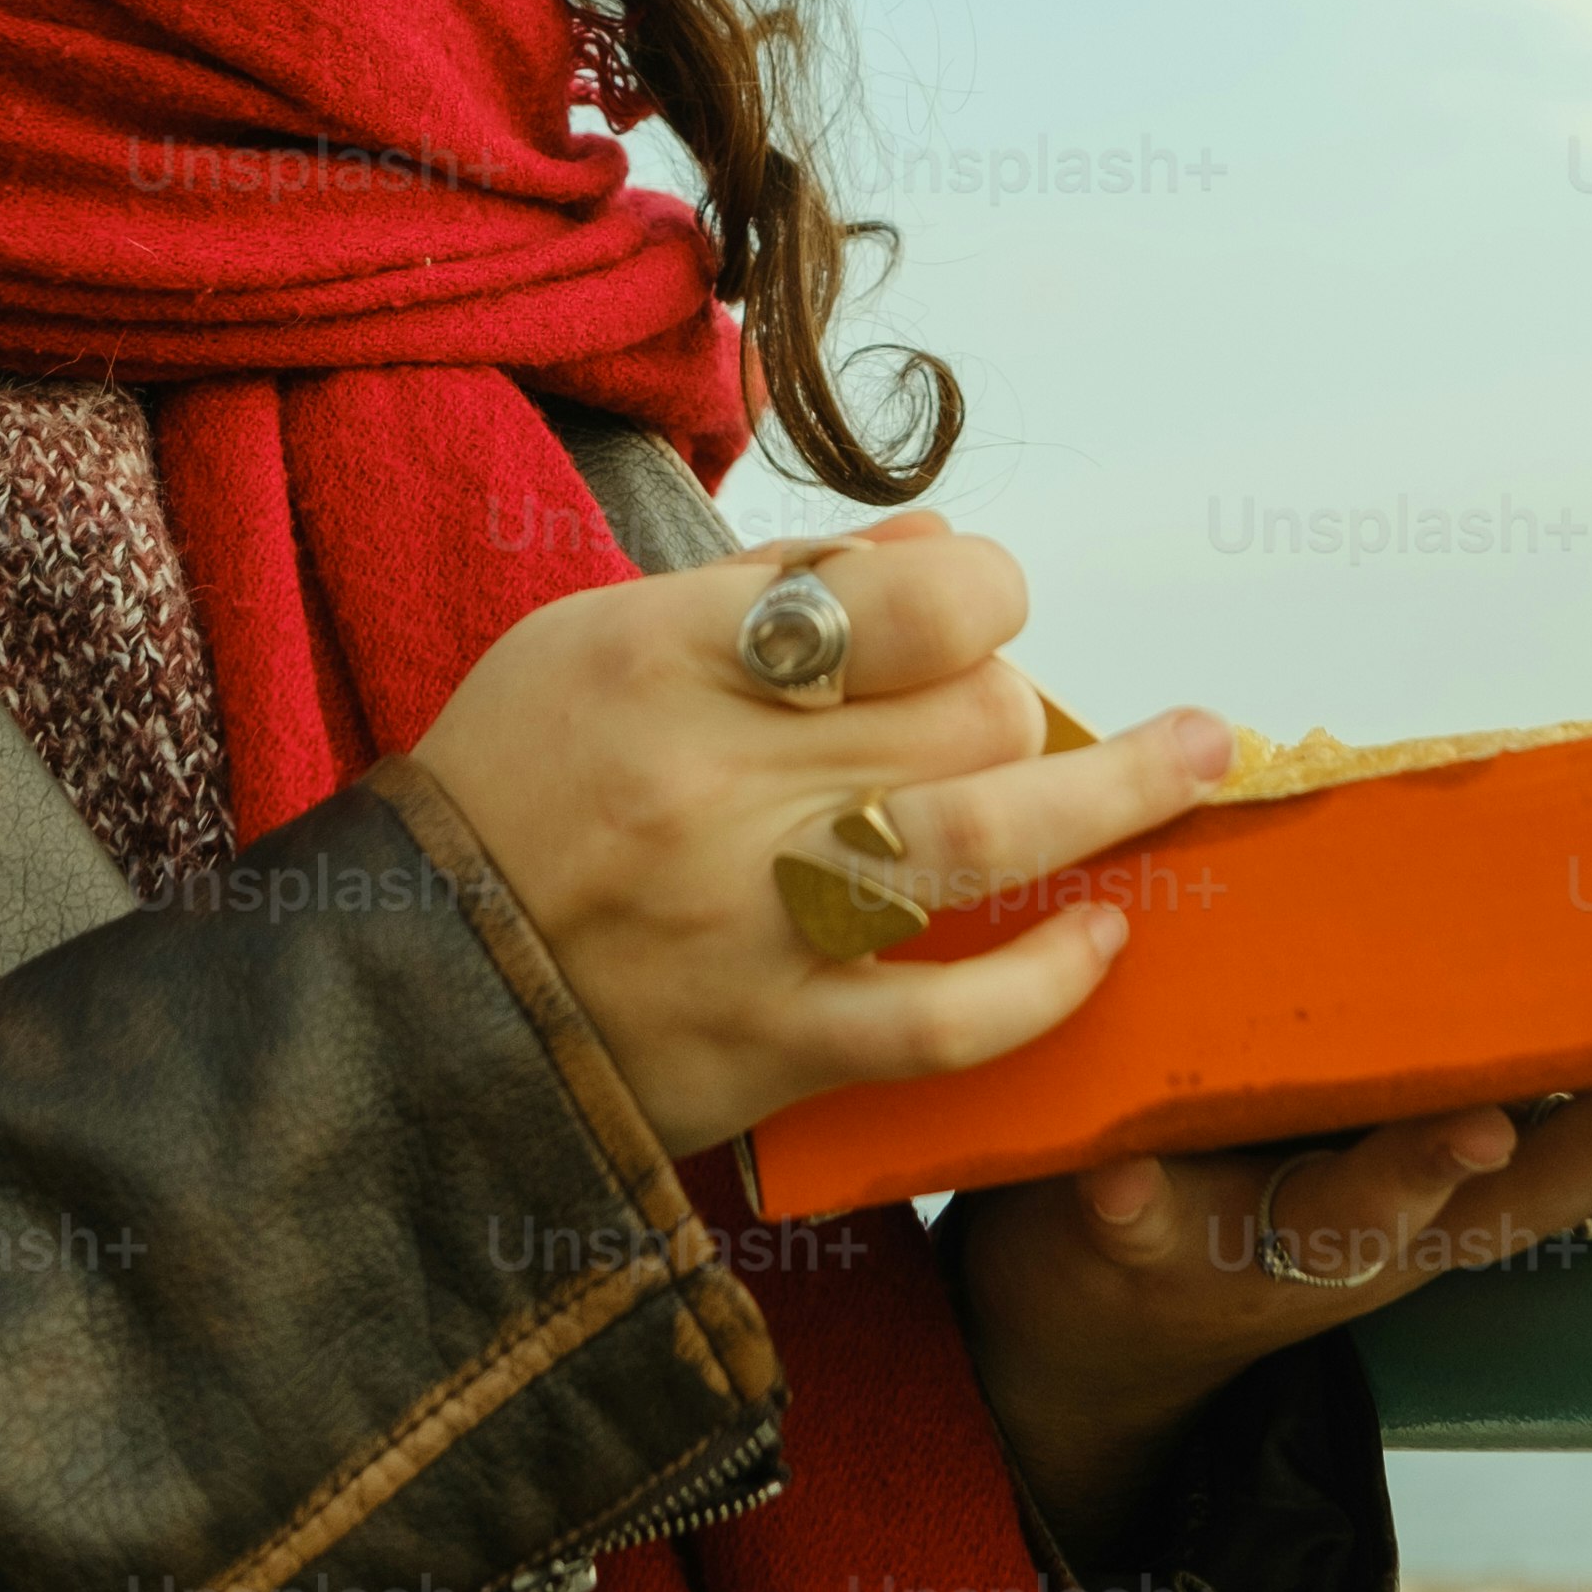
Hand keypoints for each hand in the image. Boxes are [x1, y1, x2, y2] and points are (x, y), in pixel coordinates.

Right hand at [399, 511, 1238, 1162]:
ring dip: (1119, 795)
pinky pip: (946, 1018)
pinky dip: (1043, 981)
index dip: (977, 593)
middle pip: (967, 712)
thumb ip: (774, 584)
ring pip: (988, 840)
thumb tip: (935, 545)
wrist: (390, 996)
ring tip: (1201, 755)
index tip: (977, 613)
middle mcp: (717, 782)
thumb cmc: (508, 793)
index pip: (902, 594)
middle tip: (1001, 721)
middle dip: (1016, 704)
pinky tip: (1102, 942)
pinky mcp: (769, 1045)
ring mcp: (751, 922)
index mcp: (666, 658)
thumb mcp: (600, 637)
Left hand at [950, 1059, 1591, 1562]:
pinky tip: (1117, 1178)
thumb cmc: (1263, 1173)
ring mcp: (1274, 1243)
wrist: (1086, 1322)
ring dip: (1422, 1174)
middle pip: (1535, 1191)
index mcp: (1467, 1181)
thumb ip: (1472, 1011)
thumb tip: (1567, 841)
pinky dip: (1135, 1204)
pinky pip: (1140, 1224)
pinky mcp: (1141, 1243)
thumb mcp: (1386, 1110)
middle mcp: (1398, 1227)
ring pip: (1366, 1215)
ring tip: (1471, 1130)